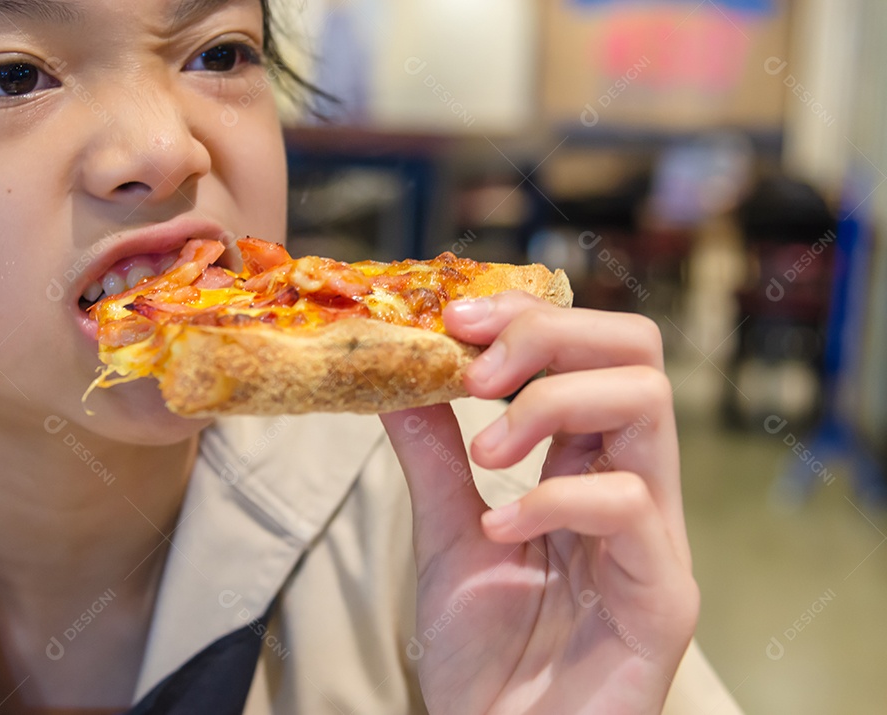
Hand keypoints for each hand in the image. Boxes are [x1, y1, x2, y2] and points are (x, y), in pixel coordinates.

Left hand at [381, 293, 697, 714]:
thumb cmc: (487, 657)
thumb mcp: (445, 533)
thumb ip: (433, 455)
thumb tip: (398, 375)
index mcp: (588, 466)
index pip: (590, 350)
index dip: (529, 316)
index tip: (457, 317)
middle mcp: (634, 487)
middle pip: (636, 352)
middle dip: (550, 336)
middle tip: (475, 371)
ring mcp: (655, 540)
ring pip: (646, 404)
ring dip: (551, 403)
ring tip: (488, 450)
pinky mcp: (664, 596)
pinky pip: (629, 506)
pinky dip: (552, 499)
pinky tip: (500, 530)